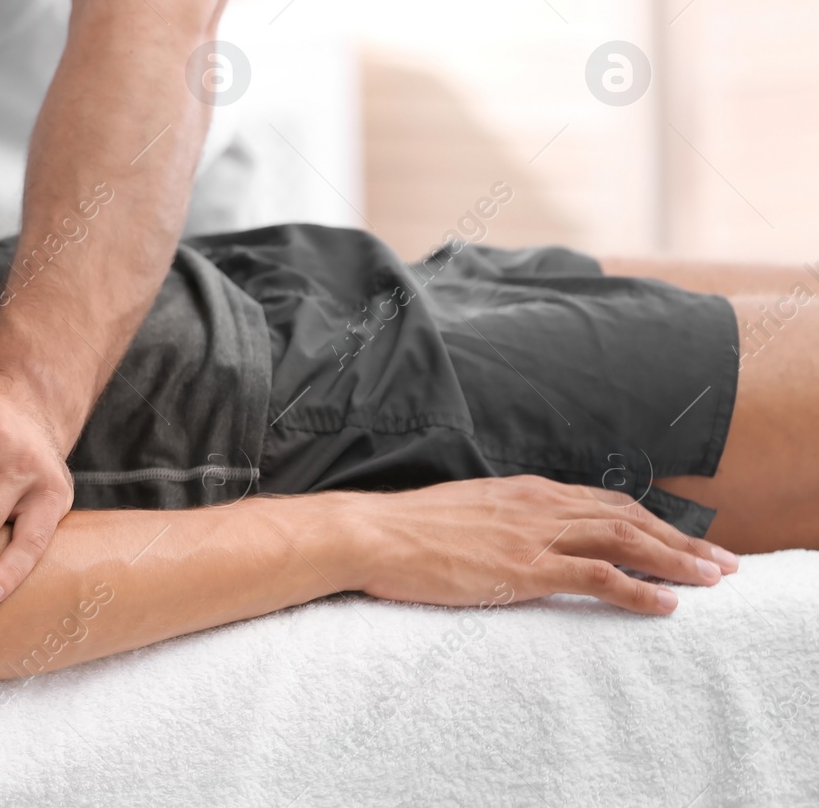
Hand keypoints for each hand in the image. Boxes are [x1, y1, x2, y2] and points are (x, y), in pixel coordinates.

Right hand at [336, 475, 739, 614]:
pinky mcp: (525, 567)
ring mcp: (534, 534)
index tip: (679, 537)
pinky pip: (597, 576)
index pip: (602, 500)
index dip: (649, 519)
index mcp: (523, 490)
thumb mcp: (462, 513)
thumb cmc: (405, 529)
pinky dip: (638, 589)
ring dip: (676, 561)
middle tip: (721, 562)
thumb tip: (510, 537)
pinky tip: (665, 604)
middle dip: (680, 540)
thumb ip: (497, 520)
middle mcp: (538, 504)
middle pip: (628, 517)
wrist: (373, 532)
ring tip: (711, 581)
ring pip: (625, 541)